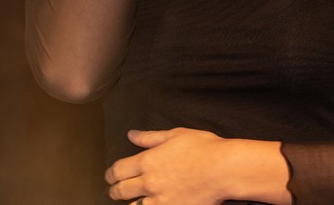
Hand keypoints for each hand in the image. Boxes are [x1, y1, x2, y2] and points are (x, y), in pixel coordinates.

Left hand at [104, 128, 290, 204]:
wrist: (224, 168)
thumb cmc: (203, 148)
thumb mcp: (174, 135)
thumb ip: (150, 137)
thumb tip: (132, 135)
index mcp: (147, 160)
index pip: (118, 170)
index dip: (110, 174)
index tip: (110, 176)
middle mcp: (149, 182)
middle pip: (121, 191)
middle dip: (115, 191)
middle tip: (114, 191)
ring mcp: (161, 199)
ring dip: (130, 203)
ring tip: (130, 202)